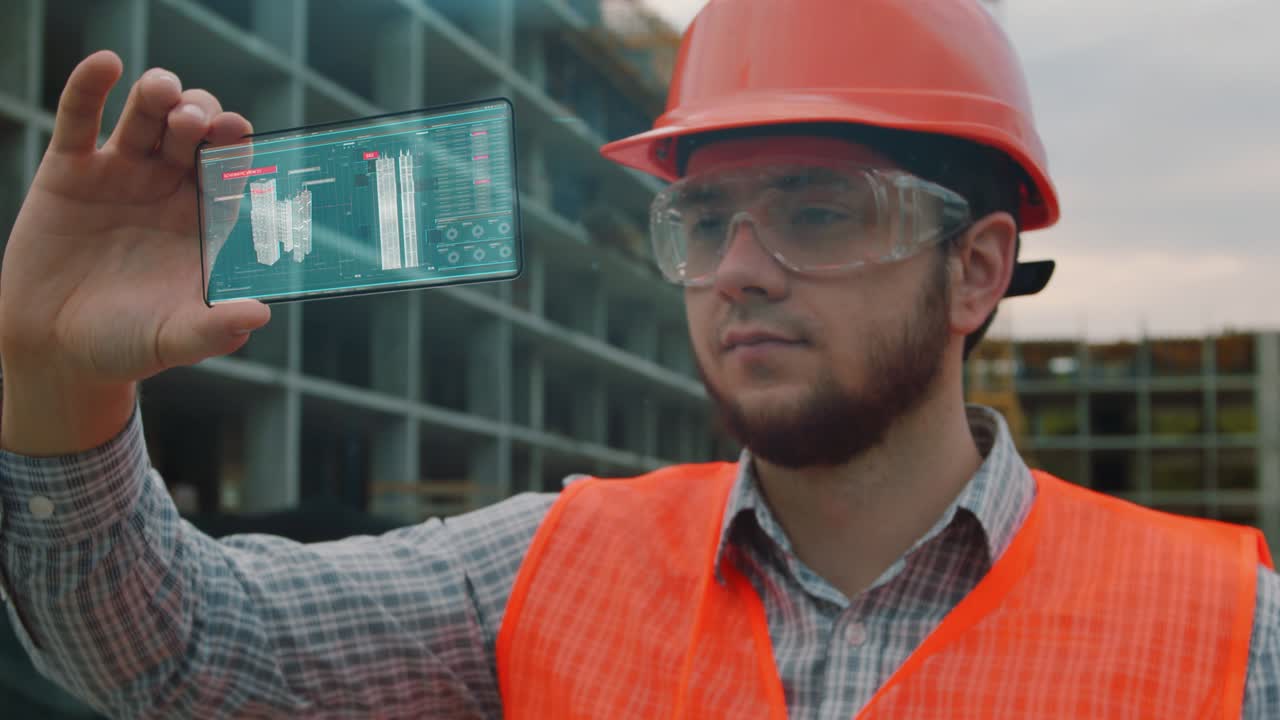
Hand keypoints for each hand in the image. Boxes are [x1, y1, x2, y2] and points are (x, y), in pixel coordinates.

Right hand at [0, 50, 270, 452]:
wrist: (55, 350)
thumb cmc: (126, 345)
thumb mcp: (173, 339)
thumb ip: (215, 328)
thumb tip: (257, 315)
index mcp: (205, 221)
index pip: (231, 172)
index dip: (236, 149)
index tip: (238, 132)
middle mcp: (169, 190)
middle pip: (195, 135)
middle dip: (201, 117)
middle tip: (198, 121)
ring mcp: (122, 175)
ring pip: (146, 118)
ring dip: (158, 96)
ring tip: (162, 91)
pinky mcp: (70, 170)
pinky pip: (81, 119)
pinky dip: (90, 87)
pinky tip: (105, 63)